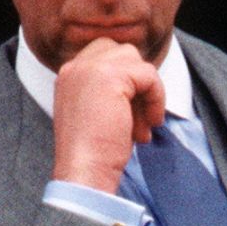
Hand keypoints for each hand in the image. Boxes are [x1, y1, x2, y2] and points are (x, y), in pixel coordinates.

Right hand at [50, 39, 165, 191]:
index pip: (106, 55)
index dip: (129, 80)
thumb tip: (144, 82)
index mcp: (69, 76)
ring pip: (137, 63)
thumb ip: (113, 91)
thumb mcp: (100, 113)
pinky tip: (150, 124)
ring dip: (147, 93)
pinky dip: (156, 99)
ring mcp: (89, 68)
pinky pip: (149, 75)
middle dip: (138, 82)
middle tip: (140, 118)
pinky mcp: (109, 75)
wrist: (85, 171)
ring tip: (143, 125)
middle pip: (123, 53)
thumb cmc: (95, 153)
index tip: (132, 112)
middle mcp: (75, 67)